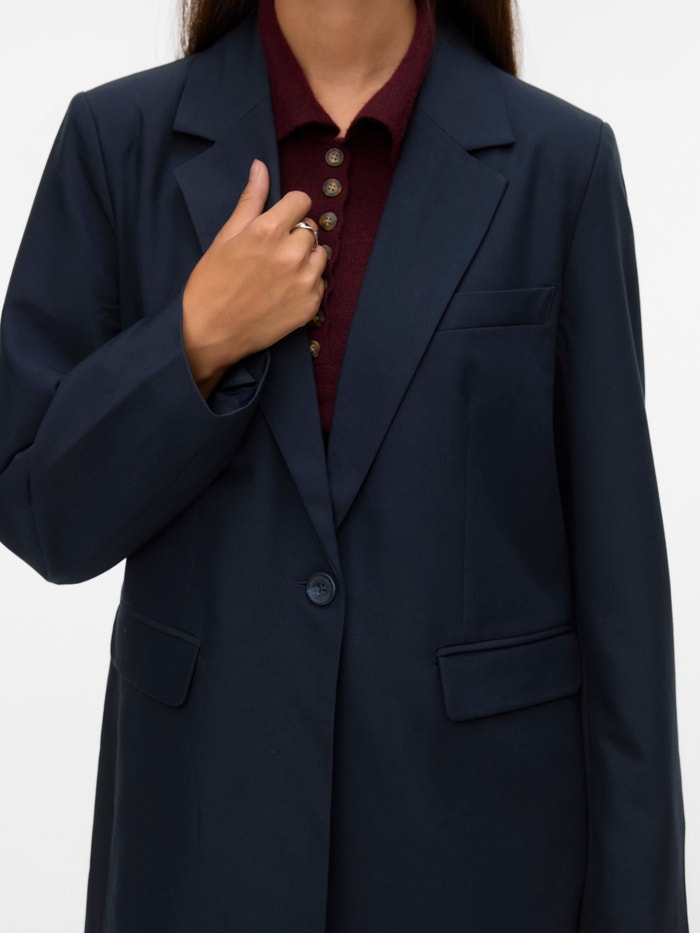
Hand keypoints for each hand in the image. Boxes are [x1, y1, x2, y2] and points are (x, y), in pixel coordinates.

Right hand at [182, 158, 327, 395]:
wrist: (210, 333)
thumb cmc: (211, 284)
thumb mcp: (225, 237)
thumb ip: (250, 201)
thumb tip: (260, 167)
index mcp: (269, 231)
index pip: (301, 201)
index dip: (289, 208)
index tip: (279, 220)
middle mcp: (292, 254)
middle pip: (311, 228)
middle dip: (296, 234)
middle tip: (273, 252)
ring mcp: (304, 282)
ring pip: (320, 254)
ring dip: (306, 258)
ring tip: (280, 272)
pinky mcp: (310, 305)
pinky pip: (320, 282)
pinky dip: (307, 284)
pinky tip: (284, 291)